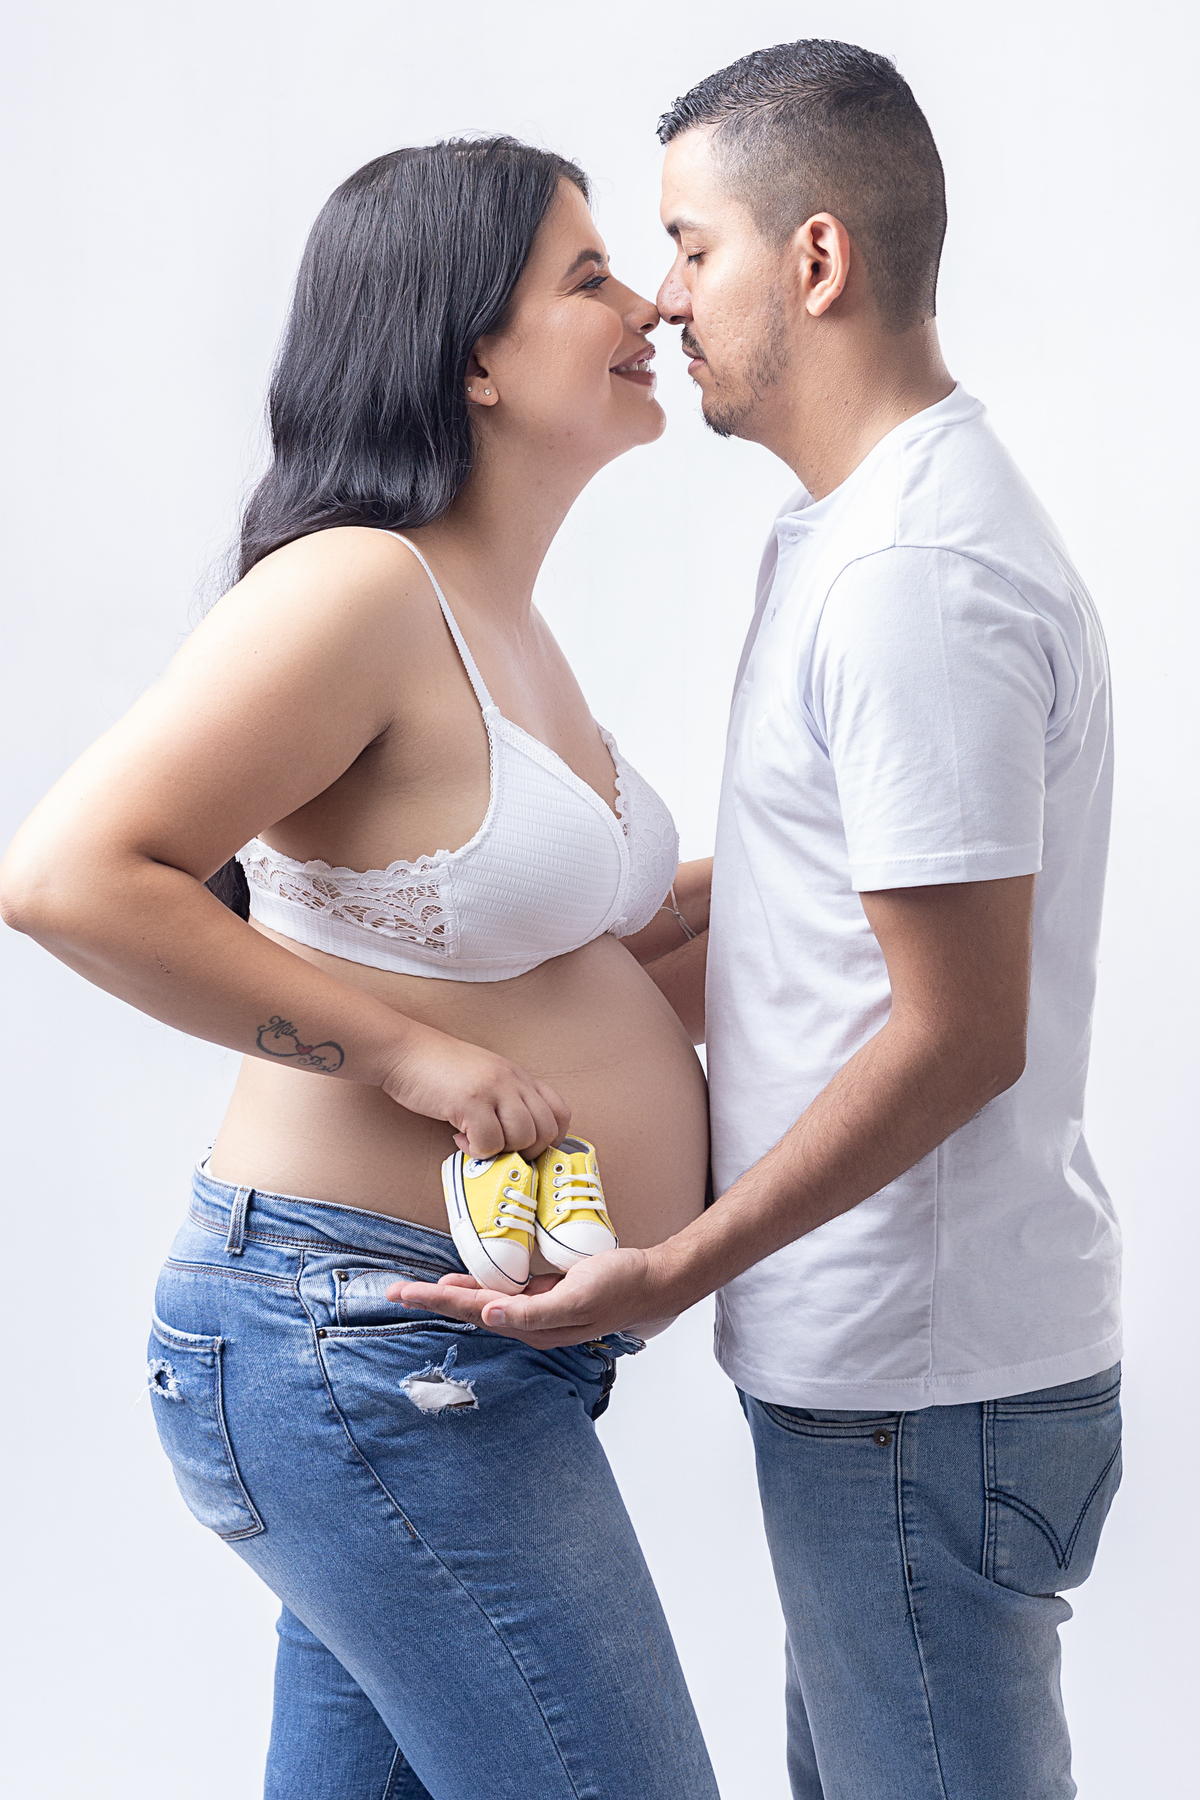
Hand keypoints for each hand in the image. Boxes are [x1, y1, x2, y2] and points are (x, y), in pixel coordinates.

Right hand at [381, 1023, 569, 1158]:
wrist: (404, 1050)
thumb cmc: (440, 1068)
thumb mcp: (486, 1077)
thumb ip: (507, 1100)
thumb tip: (520, 1142)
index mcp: (519, 1076)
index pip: (560, 1113)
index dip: (550, 1140)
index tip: (526, 1150)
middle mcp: (513, 1080)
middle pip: (546, 1131)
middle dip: (525, 1152)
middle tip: (498, 1150)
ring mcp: (493, 1089)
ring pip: (522, 1139)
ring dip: (500, 1151)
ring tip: (475, 1141)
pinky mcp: (470, 1101)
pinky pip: (490, 1143)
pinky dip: (475, 1151)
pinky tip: (459, 1138)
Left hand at [390, 1246, 678, 1347]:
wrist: (655, 1281)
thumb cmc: (620, 1286)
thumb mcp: (578, 1296)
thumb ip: (533, 1309)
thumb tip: (489, 1315)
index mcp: (532, 1324)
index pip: (472, 1311)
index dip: (436, 1300)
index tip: (403, 1293)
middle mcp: (529, 1320)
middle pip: (471, 1309)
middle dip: (433, 1300)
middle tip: (395, 1291)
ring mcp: (538, 1309)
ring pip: (484, 1303)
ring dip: (453, 1295)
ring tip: (423, 1289)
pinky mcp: (548, 1295)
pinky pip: (504, 1293)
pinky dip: (480, 1287)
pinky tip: (470, 1282)